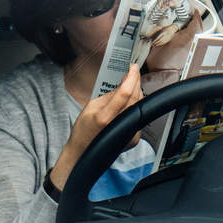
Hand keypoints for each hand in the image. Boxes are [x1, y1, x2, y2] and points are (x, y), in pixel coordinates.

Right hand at [50, 65, 141, 190]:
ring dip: (137, 92)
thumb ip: (108, 96)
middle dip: (136, 82)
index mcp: (105, 117)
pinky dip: (135, 106)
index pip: (124, 93)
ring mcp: (129, 134)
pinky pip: (138, 117)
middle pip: (135, 98)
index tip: (133, 67)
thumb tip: (123, 84)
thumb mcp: (90, 108)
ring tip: (131, 83)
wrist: (84, 154)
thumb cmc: (83, 132)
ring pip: (139, 106)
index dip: (131, 77)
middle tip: (133, 72)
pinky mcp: (134, 139)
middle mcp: (119, 126)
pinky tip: (131, 101)